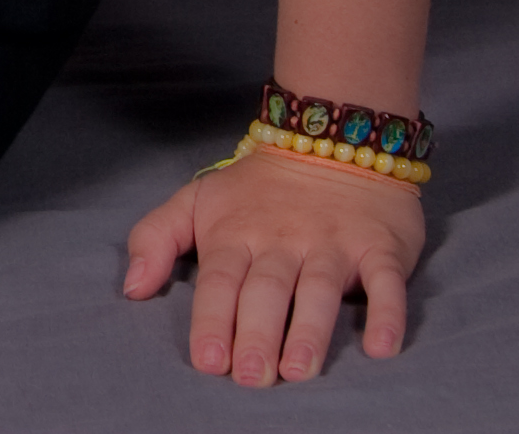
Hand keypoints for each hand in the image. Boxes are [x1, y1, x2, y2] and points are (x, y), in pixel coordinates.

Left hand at [124, 143, 425, 385]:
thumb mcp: (197, 200)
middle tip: (251, 378)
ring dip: (310, 330)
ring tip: (300, 370)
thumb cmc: (257, 189)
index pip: (220, 280)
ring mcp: (332, 243)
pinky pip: (385, 281)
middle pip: (266, 290)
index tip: (208, 362)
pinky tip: (381, 347)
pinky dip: (387, 313)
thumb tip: (131, 289)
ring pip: (319, 288)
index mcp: (236, 232)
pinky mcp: (378, 247)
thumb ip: (155, 238)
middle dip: (257, 334)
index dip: (213, 320)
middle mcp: (282, 239)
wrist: (331, 139)